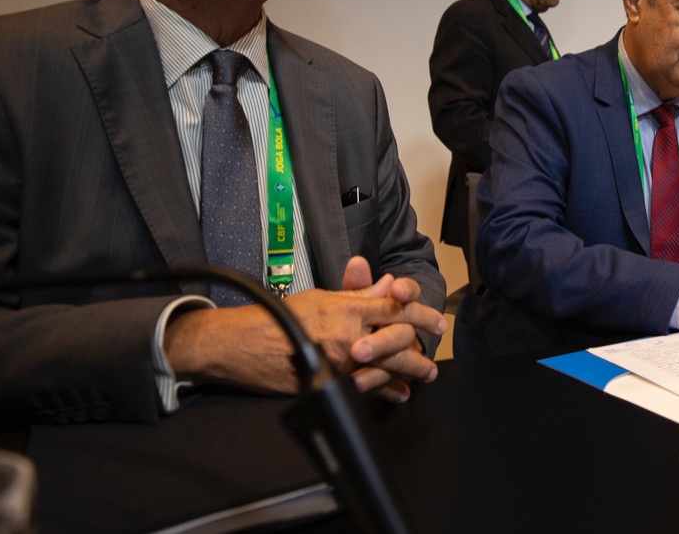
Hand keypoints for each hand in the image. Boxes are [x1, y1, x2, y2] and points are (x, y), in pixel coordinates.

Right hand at [166, 257, 445, 400]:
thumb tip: (386, 285)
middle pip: (398, 339)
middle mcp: (347, 333)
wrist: (242, 343)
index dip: (421, 313)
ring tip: (425, 374)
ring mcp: (340, 361)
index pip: (395, 308)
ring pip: (387, 366)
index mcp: (347, 308)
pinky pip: (366, 388)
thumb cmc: (278, 316)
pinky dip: (386, 391)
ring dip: (410, 371)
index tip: (437, 321)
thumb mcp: (321, 296)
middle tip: (435, 350)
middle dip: (421, 347)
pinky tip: (399, 392)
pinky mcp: (330, 381)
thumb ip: (357, 294)